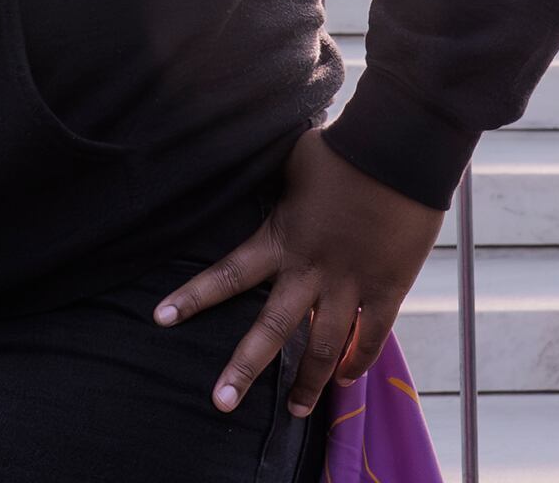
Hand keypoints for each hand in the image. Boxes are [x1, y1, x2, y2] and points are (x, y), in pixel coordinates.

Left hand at [155, 129, 445, 419]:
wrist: (399, 148)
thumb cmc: (341, 147)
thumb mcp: (289, 162)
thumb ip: (269, 181)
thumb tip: (239, 158)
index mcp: (280, 238)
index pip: (227, 273)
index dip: (192, 297)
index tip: (159, 318)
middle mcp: (310, 269)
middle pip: (270, 329)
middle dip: (243, 368)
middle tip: (220, 402)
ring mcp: (350, 282)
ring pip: (324, 347)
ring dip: (309, 383)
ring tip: (296, 410)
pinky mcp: (387, 286)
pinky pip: (372, 336)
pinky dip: (359, 361)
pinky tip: (348, 379)